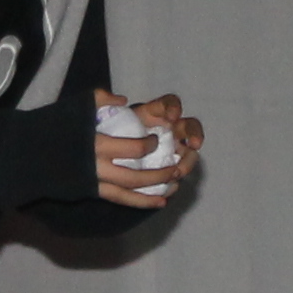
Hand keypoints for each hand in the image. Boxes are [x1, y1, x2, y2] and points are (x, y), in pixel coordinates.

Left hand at [92, 88, 200, 209]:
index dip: (173, 107)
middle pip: (188, 126)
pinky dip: (169, 186)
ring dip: (187, 162)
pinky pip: (171, 178)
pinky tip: (167, 191)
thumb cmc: (102, 132)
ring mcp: (169, 149)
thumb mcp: (98, 115)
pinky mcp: (164, 170)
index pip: (168, 103)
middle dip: (194, 134)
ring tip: (178, 172)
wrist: (101, 155)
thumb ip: (103, 102)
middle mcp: (166, 129)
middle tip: (193, 145)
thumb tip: (120, 100)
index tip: (171, 116)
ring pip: (187, 153)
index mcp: (151, 114)